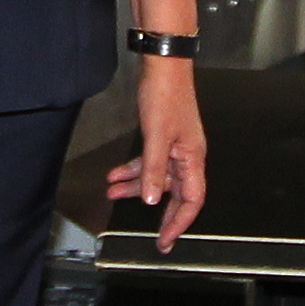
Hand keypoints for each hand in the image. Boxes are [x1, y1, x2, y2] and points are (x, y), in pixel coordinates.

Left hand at [103, 59, 207, 250]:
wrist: (163, 65)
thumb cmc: (166, 96)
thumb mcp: (156, 136)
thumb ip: (153, 169)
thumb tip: (150, 200)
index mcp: (193, 158)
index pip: (192, 200)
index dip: (180, 222)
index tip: (166, 240)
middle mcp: (187, 155)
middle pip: (175, 193)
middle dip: (161, 214)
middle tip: (151, 237)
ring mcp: (175, 146)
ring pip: (157, 177)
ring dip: (135, 187)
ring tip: (112, 193)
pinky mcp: (162, 137)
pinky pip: (149, 161)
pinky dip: (133, 169)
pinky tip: (115, 175)